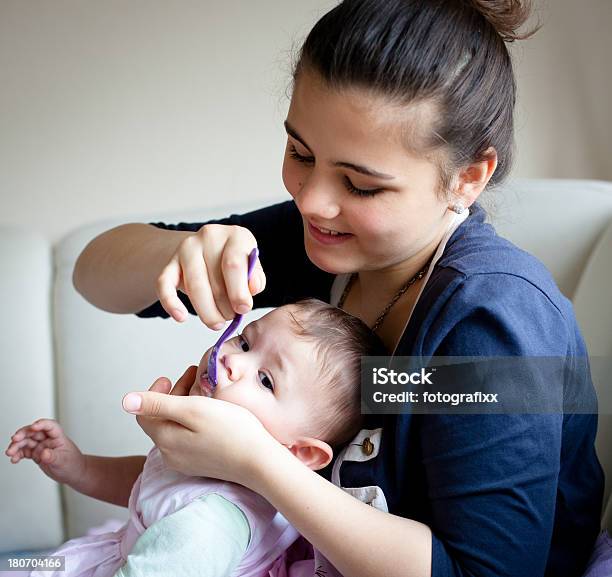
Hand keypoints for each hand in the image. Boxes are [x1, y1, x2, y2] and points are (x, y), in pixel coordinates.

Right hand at [5, 419, 85, 485]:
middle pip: (34, 432)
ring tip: (10, 452)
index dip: (41, 424)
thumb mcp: (63, 461)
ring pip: (26, 441)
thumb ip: (53, 457)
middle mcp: (48, 439)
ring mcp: (41, 446)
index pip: (50, 426)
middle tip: (14, 439)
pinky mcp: (36, 453)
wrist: (72, 473)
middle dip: (23, 434)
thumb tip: (44, 453)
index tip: (33, 427)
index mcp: (58, 437)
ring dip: (17, 445)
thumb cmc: (72, 464)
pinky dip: (18, 454)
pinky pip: (24, 451)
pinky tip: (14, 459)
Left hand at [122, 366, 280, 487]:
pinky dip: (193, 421)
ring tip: (203, 389)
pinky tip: (210, 411)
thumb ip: (158, 404)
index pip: (145, 414)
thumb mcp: (193, 409)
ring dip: (184, 406)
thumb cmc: (231, 430)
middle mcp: (171, 455)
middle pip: (161, 420)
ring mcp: (187, 462)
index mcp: (165, 440)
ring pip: (175, 429)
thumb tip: (125, 401)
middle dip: (172, 395)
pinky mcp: (202, 464)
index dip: (154, 393)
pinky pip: (188, 439)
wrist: (260, 462)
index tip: (170, 377)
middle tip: (192, 376)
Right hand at [157, 224, 265, 327]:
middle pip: (214, 278)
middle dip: (224, 306)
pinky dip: (171, 303)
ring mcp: (187, 248)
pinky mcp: (169, 262)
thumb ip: (255, 278)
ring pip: (194, 285)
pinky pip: (164, 284)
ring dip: (206, 311)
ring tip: (216, 323)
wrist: (207, 252)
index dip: (239, 291)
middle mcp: (210, 236)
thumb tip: (252, 288)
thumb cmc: (233, 263)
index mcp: (236, 235)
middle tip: (230, 318)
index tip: (243, 309)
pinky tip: (180, 317)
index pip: (234, 265)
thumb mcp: (251, 266)